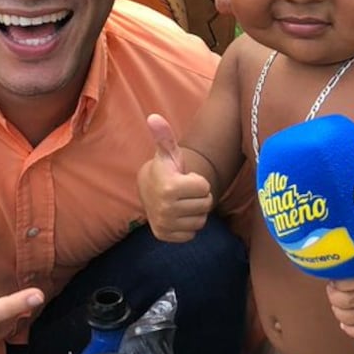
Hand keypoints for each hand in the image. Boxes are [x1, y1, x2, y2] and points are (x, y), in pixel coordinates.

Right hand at [137, 115, 212, 241]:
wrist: (148, 191)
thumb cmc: (165, 169)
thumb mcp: (168, 152)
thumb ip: (165, 135)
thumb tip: (154, 117)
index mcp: (169, 187)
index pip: (205, 187)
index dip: (198, 181)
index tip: (184, 178)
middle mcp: (165, 208)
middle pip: (206, 205)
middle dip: (199, 197)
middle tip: (184, 191)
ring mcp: (164, 224)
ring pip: (201, 221)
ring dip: (195, 212)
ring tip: (182, 202)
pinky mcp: (164, 236)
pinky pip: (191, 234)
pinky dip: (188, 226)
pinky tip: (178, 215)